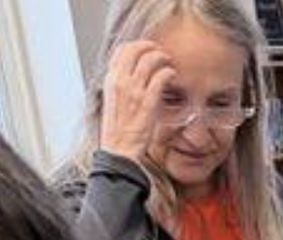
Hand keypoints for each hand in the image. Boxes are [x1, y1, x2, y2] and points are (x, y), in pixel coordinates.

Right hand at [99, 40, 176, 163]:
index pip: (122, 50)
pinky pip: (161, 77)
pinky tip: (172, 76)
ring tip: (169, 63)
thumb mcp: (113, 102)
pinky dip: (169, 72)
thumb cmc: (118, 130)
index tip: (146, 50)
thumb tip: (132, 75)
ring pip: (150, 60)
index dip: (137, 45)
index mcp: (111, 80)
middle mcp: (121, 81)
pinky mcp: (148, 102)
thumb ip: (121, 85)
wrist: (119, 150)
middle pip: (136, 49)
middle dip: (151, 47)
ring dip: (163, 58)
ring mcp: (134, 91)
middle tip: (161, 53)